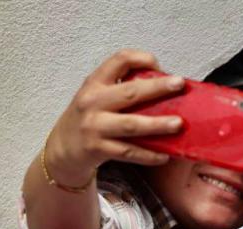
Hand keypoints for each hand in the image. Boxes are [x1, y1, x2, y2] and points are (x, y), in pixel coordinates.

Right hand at [44, 49, 185, 187]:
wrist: (62, 148)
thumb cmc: (89, 118)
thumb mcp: (98, 96)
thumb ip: (123, 89)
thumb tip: (166, 88)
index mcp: (95, 83)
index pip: (119, 60)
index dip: (141, 58)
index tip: (160, 66)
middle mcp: (93, 101)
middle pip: (130, 92)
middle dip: (157, 87)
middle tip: (180, 84)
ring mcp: (94, 126)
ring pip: (131, 124)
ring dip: (157, 124)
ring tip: (178, 124)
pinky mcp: (97, 148)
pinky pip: (129, 152)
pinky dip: (148, 154)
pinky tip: (165, 155)